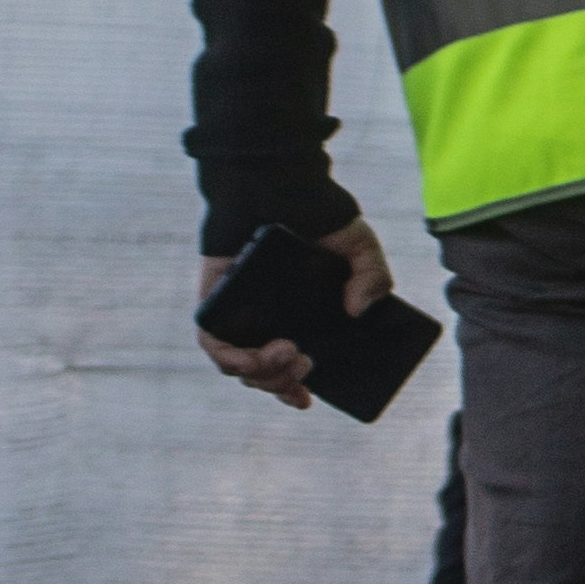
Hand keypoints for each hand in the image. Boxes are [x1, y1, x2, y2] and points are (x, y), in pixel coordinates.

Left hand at [196, 216, 394, 412]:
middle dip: (281, 383)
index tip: (306, 401)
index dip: (291, 390)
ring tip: (290, 353)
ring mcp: (237, 313)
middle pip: (261, 374)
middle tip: (306, 364)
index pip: (286, 368)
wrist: (280, 182)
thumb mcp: (360, 247)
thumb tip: (358, 312)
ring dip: (262, 374)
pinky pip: (211, 343)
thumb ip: (373, 277)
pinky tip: (255, 355)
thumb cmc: (320, 215)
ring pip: (237, 366)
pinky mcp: (214, 302)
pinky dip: (230, 358)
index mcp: (295, 319)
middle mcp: (263, 321)